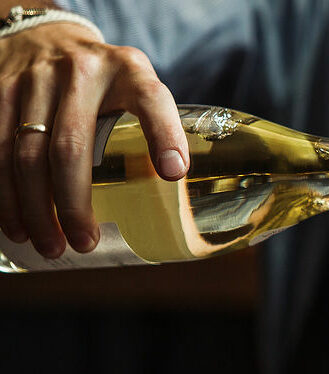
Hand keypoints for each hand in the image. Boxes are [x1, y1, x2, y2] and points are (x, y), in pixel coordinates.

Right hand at [0, 23, 188, 256]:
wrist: (47, 36)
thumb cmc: (106, 81)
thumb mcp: (137, 88)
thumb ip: (157, 126)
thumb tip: (174, 187)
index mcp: (129, 71)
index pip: (151, 100)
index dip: (164, 135)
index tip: (173, 173)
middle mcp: (81, 71)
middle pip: (70, 146)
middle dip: (73, 202)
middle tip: (83, 243)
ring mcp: (34, 79)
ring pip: (24, 154)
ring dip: (33, 208)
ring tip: (48, 245)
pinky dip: (3, 192)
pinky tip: (15, 222)